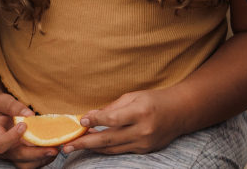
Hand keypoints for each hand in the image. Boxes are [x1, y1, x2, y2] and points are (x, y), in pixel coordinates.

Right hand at [0, 94, 59, 168]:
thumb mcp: (1, 101)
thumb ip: (13, 106)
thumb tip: (30, 115)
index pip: (0, 144)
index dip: (12, 138)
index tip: (23, 125)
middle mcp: (2, 150)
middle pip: (18, 157)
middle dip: (36, 154)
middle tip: (52, 147)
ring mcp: (13, 155)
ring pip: (28, 164)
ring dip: (43, 158)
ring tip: (56, 147)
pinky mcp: (23, 157)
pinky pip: (35, 162)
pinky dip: (46, 157)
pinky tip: (55, 146)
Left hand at [67, 89, 184, 154]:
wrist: (179, 113)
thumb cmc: (153, 100)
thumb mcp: (132, 97)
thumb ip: (111, 108)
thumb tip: (89, 116)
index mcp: (140, 112)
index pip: (113, 120)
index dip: (95, 121)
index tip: (80, 121)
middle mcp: (143, 131)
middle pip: (109, 139)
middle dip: (85, 143)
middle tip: (66, 146)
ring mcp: (144, 143)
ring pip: (113, 149)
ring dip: (92, 148)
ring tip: (74, 146)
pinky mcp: (144, 150)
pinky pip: (120, 150)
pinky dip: (105, 148)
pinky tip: (93, 144)